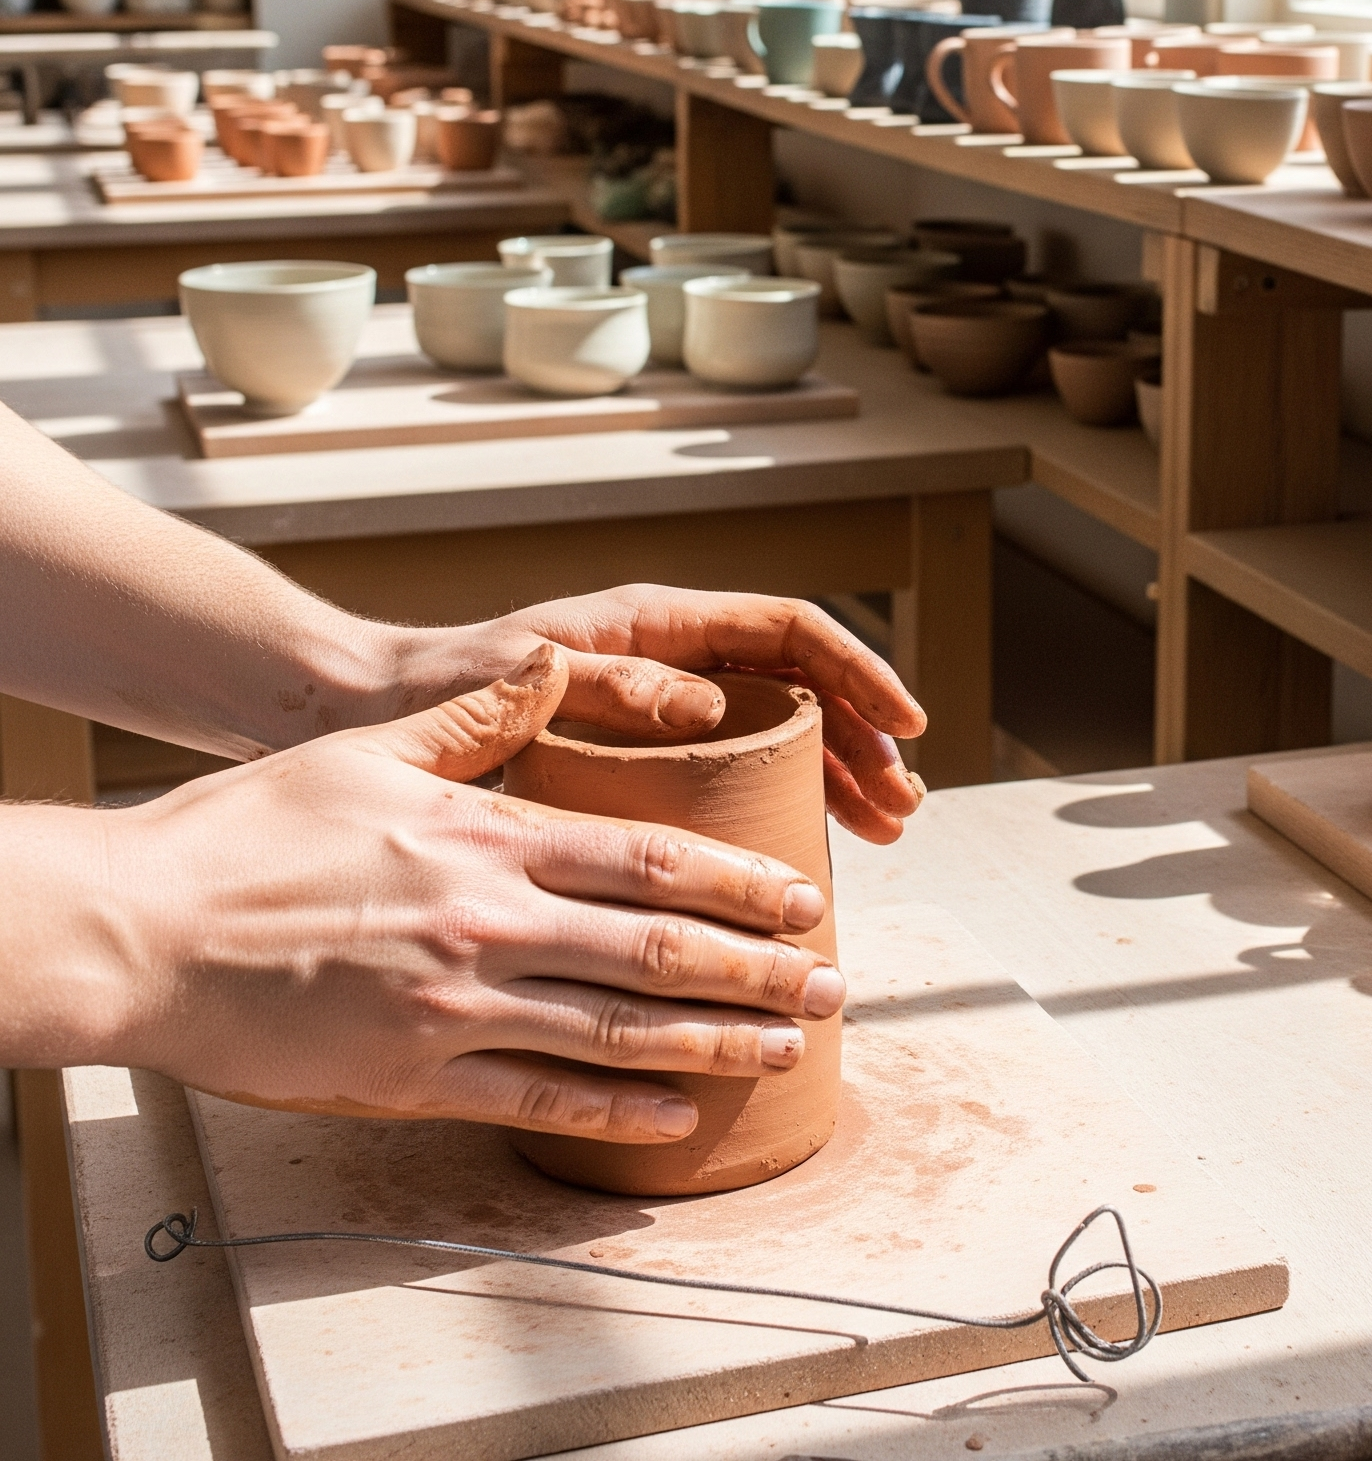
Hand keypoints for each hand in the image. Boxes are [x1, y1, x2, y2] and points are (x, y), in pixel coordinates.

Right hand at [88, 646, 844, 1141]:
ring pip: (620, 1031)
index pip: (652, 858)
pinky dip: (620, 1111)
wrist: (143, 931)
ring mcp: (456, 1008)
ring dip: (717, 1040)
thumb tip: (554, 666)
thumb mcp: (370, 751)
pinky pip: (539, 1100)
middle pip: (659, 948)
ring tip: (788, 1044)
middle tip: (832, 978)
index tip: (804, 891)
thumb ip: (478, 715)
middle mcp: (492, 924)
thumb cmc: (251, 832)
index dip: (741, 880)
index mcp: (490, 837)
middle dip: (759, 966)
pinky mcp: (412, 1078)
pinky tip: (680, 1115)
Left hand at [401, 588, 927, 843]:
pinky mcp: (638, 763)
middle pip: (801, 689)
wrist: (361, 713)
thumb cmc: (436, 685)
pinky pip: (734, 776)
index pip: (791, 631)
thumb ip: (613, 681)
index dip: (860, 672)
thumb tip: (710, 702)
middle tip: (900, 807)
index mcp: (656, 623)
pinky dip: (781, 809)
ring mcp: (659, 711)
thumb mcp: (525, 677)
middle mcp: (670, 660)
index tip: (905, 724)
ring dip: (836, 780)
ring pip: (778, 737)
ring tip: (879, 835)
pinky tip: (803, 854)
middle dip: (863, 742)